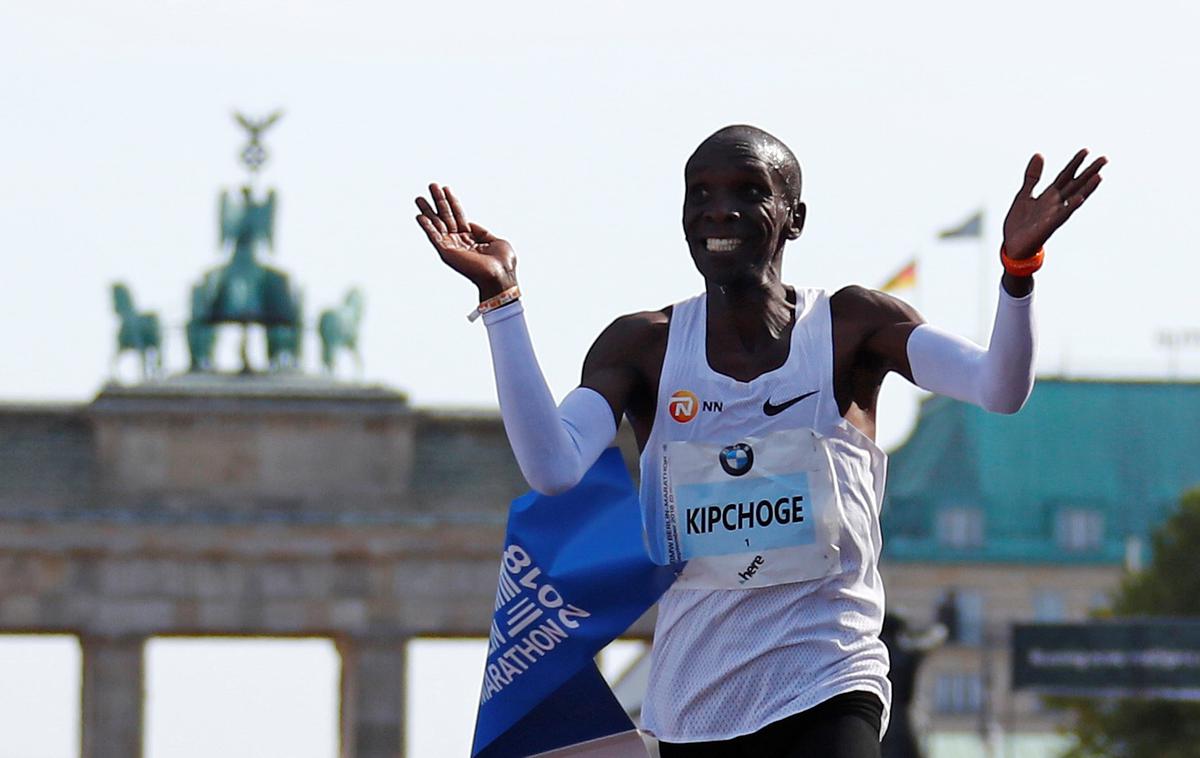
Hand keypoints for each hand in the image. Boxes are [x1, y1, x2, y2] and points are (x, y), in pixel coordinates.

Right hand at [415, 183, 517, 299]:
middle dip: (439, 201)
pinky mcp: (447, 252)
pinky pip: (434, 237)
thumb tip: (469, 224)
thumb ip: (481, 231)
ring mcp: (452, 247)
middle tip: (432, 185)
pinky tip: (420, 216)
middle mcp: (459, 241)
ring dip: (428, 211)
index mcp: (471, 238)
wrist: (500, 275)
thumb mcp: (495, 240)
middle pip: (446, 217)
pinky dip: (426, 227)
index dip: (452, 201)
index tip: (446, 188)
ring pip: (437, 225)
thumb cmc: (503, 263)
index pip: (458, 215)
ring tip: (419, 198)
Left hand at [1002, 149, 1106, 259]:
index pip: (1065, 176)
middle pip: (1075, 184)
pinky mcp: (1049, 226)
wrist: (1013, 247)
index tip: (1086, 150)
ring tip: (1099, 176)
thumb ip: (1033, 176)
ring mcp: (1054, 214)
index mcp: (1049, 195)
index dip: (1075, 163)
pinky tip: (1079, 198)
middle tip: (1104, 159)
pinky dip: (1070, 206)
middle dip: (1089, 172)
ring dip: (1087, 188)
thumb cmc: (1020, 223)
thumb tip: (1039, 154)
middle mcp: (1055, 203)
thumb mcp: (1024, 194)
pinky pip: (1062, 215)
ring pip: (1074, 198)